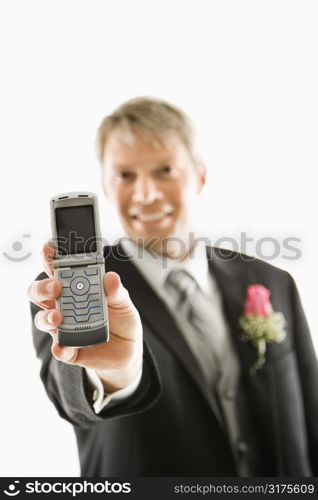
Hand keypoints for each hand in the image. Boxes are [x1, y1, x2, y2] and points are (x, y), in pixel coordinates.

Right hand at [28, 242, 142, 392]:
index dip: (49, 257)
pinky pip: (59, 349)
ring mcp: (63, 327)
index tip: (49, 248)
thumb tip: (111, 278)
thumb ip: (117, 291)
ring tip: (58, 317)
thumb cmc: (121, 319)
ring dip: (46, 316)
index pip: (56, 268)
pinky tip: (63, 347)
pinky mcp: (70, 349)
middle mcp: (63, 305)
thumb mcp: (124, 301)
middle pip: (40, 291)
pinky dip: (60, 348)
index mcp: (74, 287)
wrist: (128, 349)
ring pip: (43, 319)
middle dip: (43, 286)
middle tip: (55, 286)